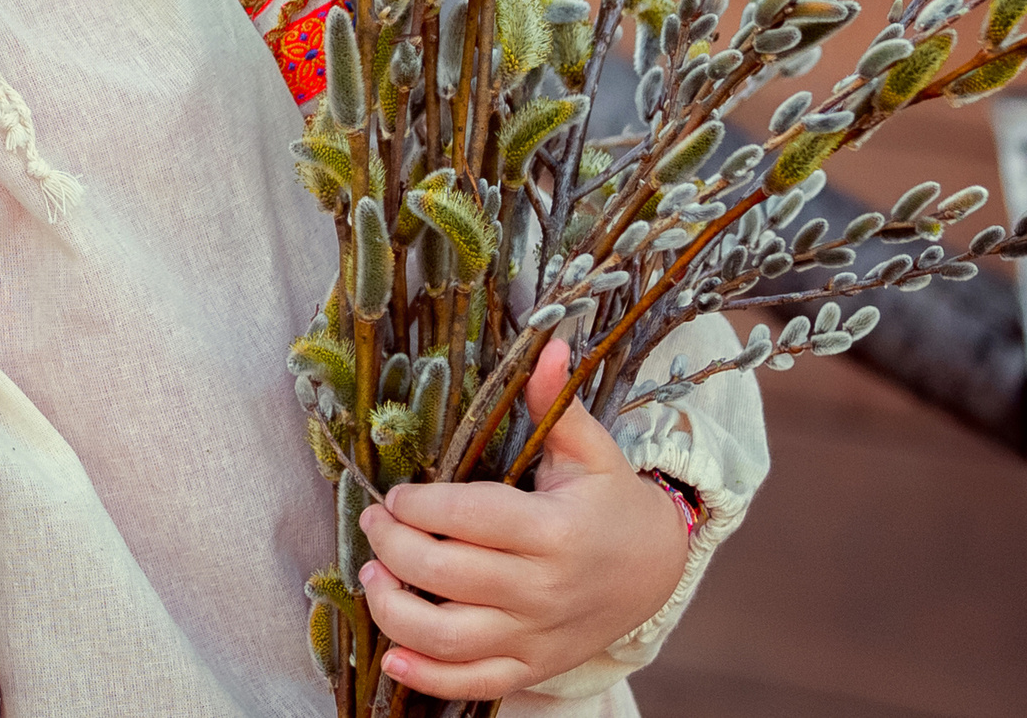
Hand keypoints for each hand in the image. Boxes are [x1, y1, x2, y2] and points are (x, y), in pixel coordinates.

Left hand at [358, 340, 690, 701]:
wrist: (654, 571)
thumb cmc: (608, 503)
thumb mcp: (590, 450)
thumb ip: (557, 403)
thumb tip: (544, 345)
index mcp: (554, 530)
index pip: (470, 517)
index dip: (420, 504)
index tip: (395, 493)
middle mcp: (543, 589)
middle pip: (446, 575)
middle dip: (393, 547)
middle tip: (373, 523)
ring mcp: (536, 635)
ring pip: (448, 638)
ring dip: (393, 611)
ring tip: (372, 577)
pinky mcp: (531, 667)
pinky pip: (470, 683)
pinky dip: (425, 677)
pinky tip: (390, 656)